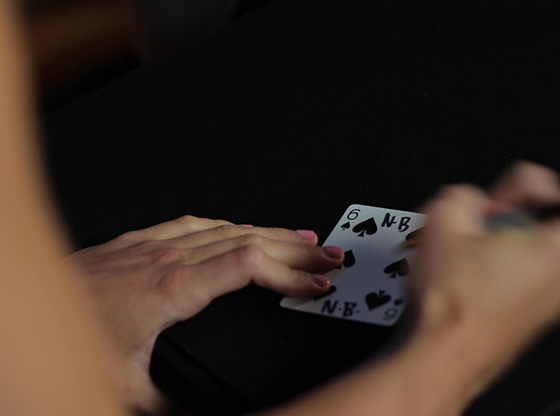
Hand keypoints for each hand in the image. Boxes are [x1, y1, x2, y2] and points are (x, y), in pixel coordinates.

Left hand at [67, 216, 342, 412]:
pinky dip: (230, 225)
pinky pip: (197, 223)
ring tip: (301, 236)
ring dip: (270, 232)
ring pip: (228, 227)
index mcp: (174, 286)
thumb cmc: (71, 333)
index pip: (250, 265)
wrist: (18, 306)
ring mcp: (155, 243)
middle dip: (296, 247)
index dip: (291, 271)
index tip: (318, 281)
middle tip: (329, 253)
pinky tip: (240, 226)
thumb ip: (171, 404)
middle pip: (250, 240)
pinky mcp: (141, 240)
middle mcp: (170, 256)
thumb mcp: (125, 384)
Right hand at [412, 161, 559, 395]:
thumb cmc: (449, 303)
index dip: (529, 186)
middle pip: (544, 227)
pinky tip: (468, 279)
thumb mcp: (441, 220)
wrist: (442, 354)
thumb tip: (471, 202)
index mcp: (553, 247)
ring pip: (533, 253)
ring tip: (468, 256)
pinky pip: (526, 278)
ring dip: (503, 244)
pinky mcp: (535, 317)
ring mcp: (551, 301)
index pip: (556, 196)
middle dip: (508, 218)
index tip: (508, 196)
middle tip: (481, 227)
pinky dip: (501, 269)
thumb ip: (464, 195)